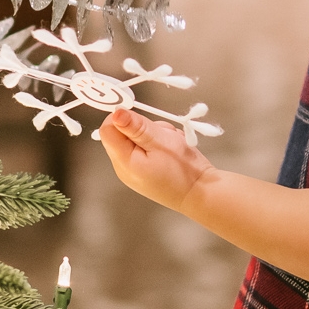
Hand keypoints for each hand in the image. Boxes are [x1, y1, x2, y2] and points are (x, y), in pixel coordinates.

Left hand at [98, 109, 214, 211]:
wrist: (201, 194)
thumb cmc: (184, 171)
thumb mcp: (161, 142)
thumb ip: (137, 127)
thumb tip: (115, 114)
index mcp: (124, 161)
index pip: (108, 129)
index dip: (121, 117)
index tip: (141, 117)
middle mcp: (124, 168)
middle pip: (123, 133)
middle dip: (144, 127)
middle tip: (163, 135)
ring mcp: (134, 171)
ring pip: (137, 139)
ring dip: (155, 134)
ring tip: (172, 144)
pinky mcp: (145, 171)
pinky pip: (146, 149)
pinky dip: (159, 144)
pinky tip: (172, 151)